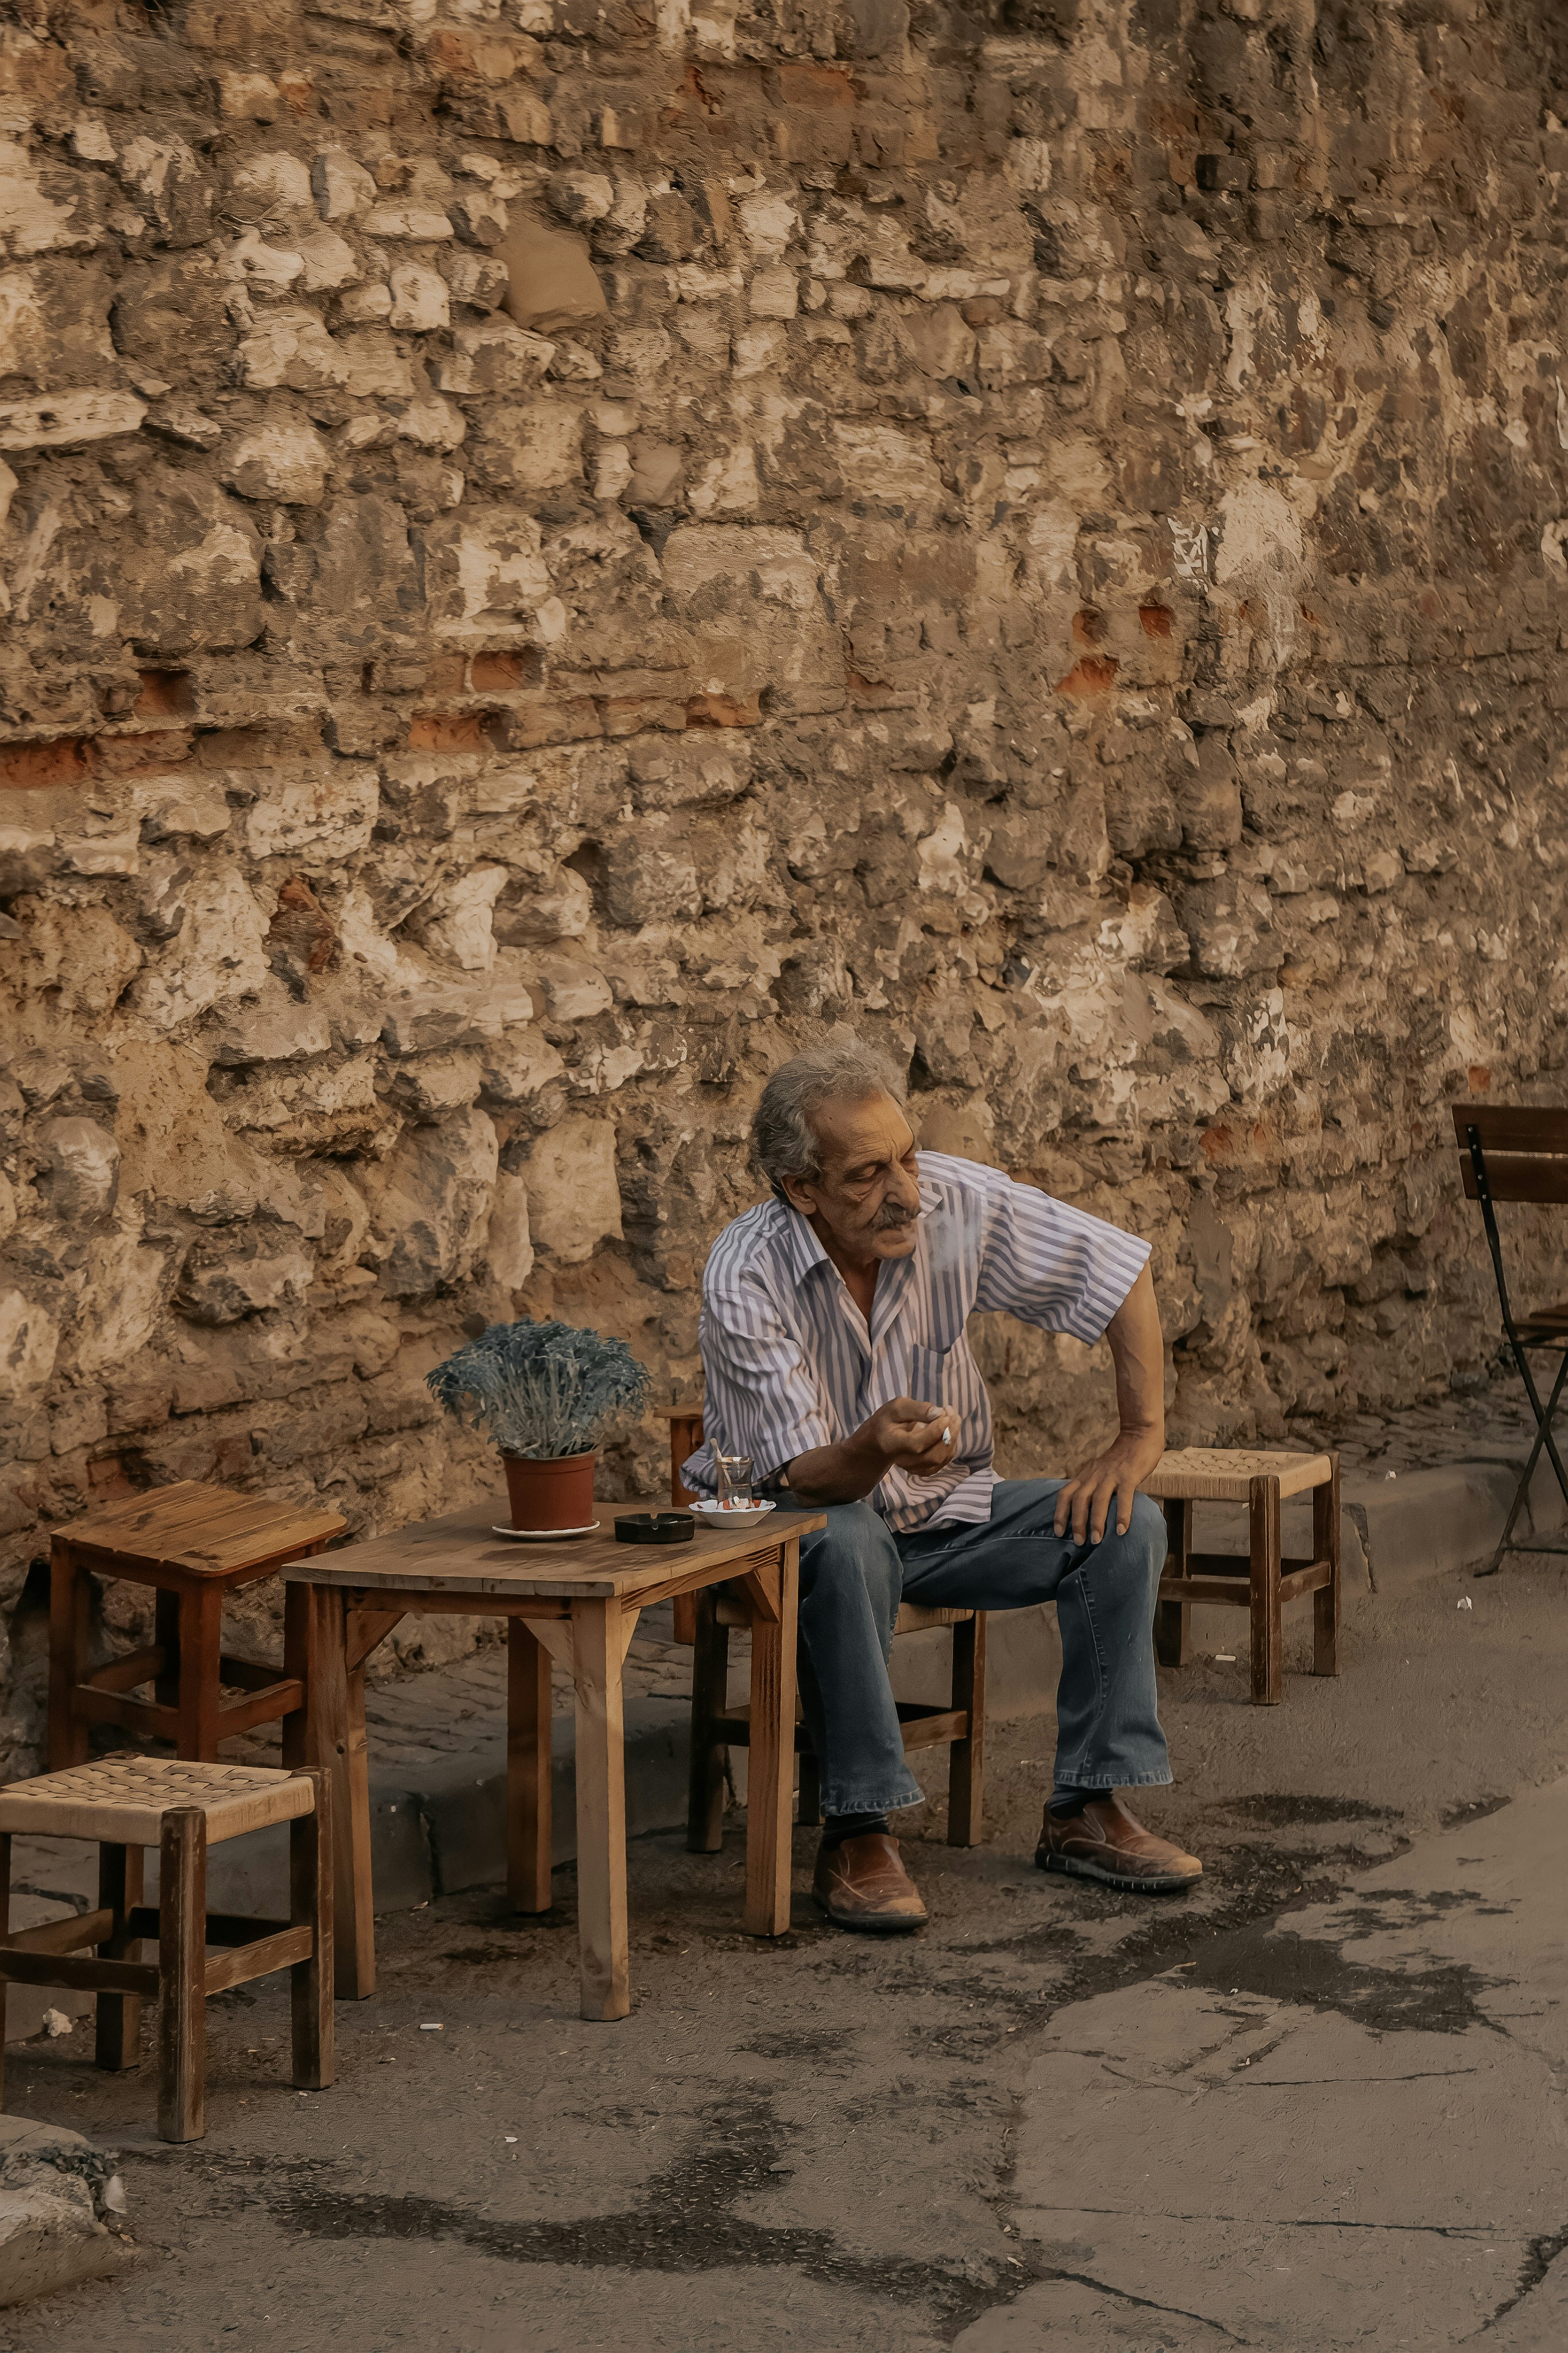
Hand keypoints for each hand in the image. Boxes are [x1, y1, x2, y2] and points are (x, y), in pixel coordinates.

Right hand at [860, 1396, 954, 1480]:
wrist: (880, 1442)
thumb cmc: (888, 1421)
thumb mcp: (896, 1408)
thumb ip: (916, 1409)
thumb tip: (939, 1413)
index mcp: (892, 1444)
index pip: (917, 1444)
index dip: (934, 1431)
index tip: (944, 1413)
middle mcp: (904, 1461)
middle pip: (933, 1455)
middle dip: (948, 1433)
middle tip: (951, 1412)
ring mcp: (915, 1468)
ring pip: (942, 1458)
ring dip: (952, 1436)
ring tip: (952, 1417)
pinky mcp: (925, 1470)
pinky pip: (944, 1460)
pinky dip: (951, 1443)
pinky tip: (948, 1429)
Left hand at [1052, 1427, 1163, 1544]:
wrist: (1139, 1435)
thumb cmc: (1121, 1458)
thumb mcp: (1100, 1470)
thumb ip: (1095, 1486)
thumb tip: (1090, 1512)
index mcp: (1086, 1474)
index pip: (1065, 1494)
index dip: (1060, 1513)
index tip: (1058, 1532)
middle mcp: (1094, 1475)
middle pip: (1079, 1499)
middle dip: (1077, 1523)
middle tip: (1079, 1543)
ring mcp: (1111, 1475)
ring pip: (1098, 1499)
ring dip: (1096, 1521)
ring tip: (1096, 1540)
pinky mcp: (1128, 1475)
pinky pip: (1123, 1497)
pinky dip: (1122, 1514)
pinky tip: (1121, 1529)